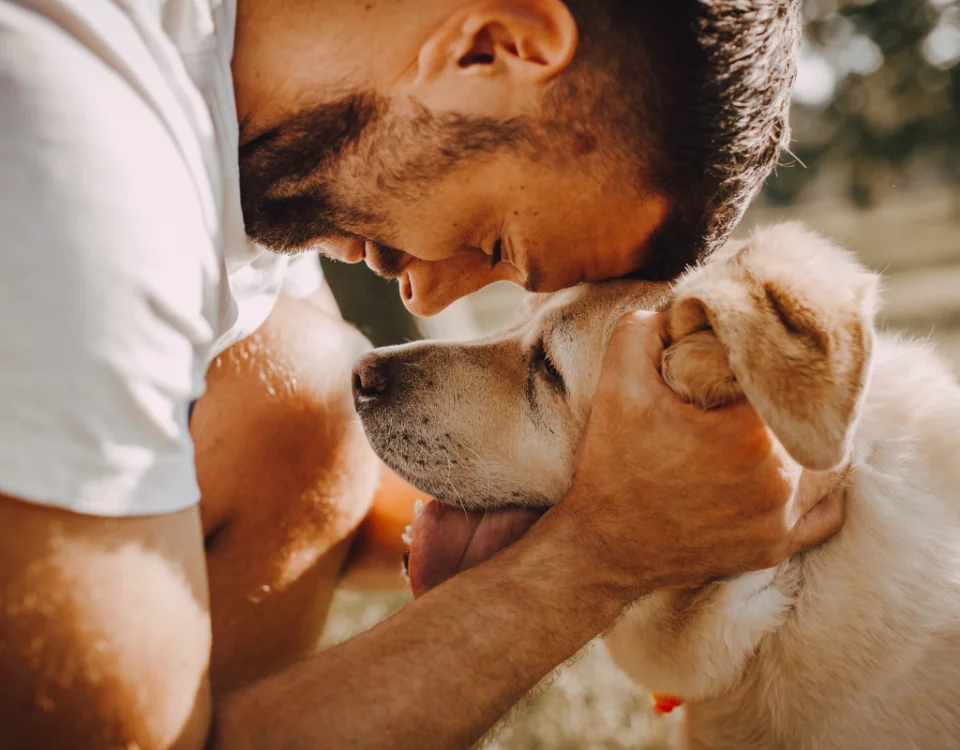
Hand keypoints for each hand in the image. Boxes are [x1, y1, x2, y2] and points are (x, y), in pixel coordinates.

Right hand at [561, 310, 844, 598]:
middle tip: (746, 394)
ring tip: (764, 427)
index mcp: (750, 434)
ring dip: (795, 441)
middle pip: (801, 419)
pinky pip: (821, 515)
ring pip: (817, 462)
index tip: (738, 361)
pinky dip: (813, 492)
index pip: (780, 378)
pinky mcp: (774, 548)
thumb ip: (643, 330)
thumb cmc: (612, 466)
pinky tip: (788, 472)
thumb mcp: (617, 385)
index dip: (761, 363)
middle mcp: (779, 480)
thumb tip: (676, 311)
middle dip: (778, 402)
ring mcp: (780, 520)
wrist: (602, 547)